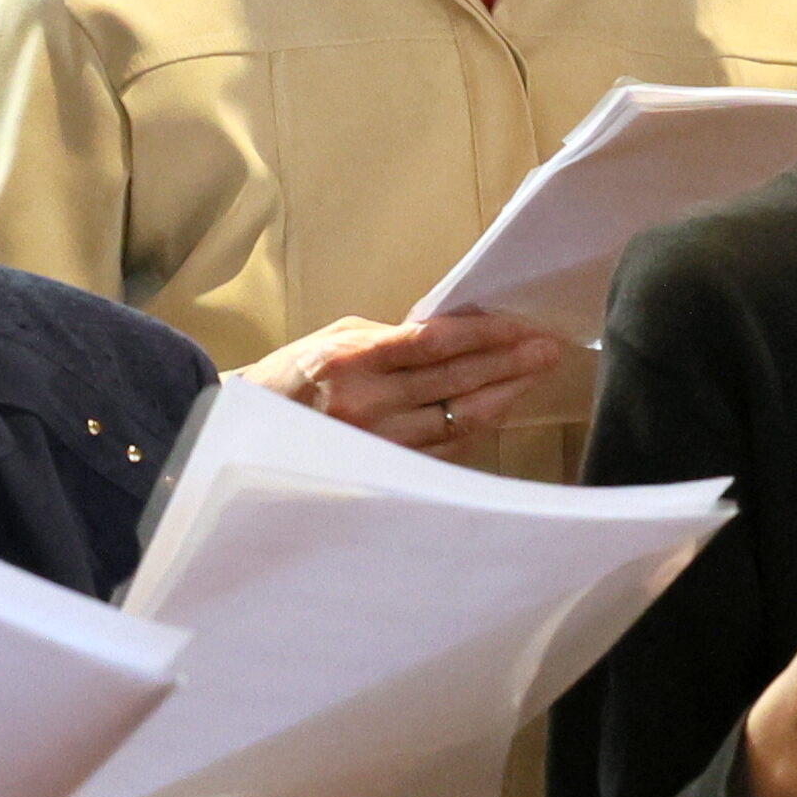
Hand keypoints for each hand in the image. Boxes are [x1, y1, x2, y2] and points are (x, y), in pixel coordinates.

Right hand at [244, 310, 566, 454]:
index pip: (435, 343)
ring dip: (501, 396)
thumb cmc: (292, 378)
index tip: (522, 326)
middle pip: (454, 381)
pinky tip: (499, 409)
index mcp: (351, 360)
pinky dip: (474, 427)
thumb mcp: (335, 338)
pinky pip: (441, 448)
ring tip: (533, 376)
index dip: (486, 334)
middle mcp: (365, 404)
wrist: (247, 435)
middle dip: (508, 363)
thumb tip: (453, 331)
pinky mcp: (382, 469)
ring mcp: (375, 443)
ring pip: (456, 419)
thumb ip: (392, 337)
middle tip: (548, 349)